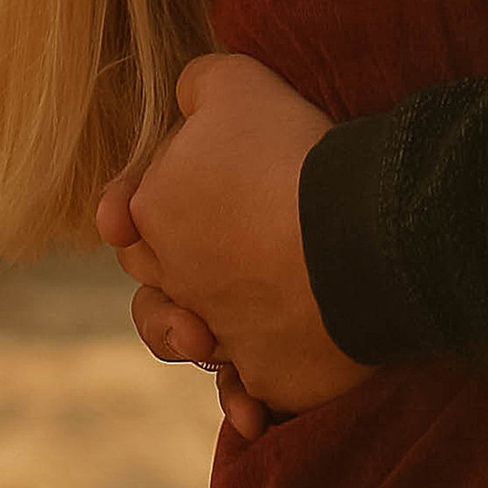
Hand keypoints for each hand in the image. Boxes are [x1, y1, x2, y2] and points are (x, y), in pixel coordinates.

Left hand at [97, 50, 370, 439]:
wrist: (358, 231)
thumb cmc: (290, 152)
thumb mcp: (236, 84)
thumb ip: (198, 87)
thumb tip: (184, 98)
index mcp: (155, 212)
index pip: (128, 215)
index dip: (134, 206)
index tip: (140, 208)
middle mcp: (177, 280)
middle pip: (152, 284)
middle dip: (167, 272)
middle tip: (214, 249)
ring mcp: (222, 334)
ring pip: (189, 344)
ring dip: (193, 338)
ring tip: (210, 333)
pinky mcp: (269, 374)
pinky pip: (247, 390)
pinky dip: (247, 397)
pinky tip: (251, 402)